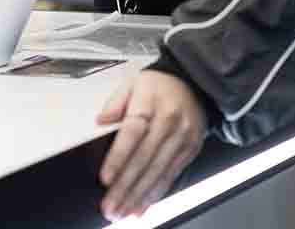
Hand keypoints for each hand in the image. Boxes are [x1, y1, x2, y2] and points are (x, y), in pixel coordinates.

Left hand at [97, 71, 207, 220]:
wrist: (194, 85)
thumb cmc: (159, 86)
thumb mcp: (134, 83)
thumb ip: (115, 101)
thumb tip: (101, 120)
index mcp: (151, 100)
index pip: (133, 131)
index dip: (119, 157)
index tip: (105, 178)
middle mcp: (169, 119)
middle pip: (144, 157)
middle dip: (125, 186)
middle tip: (109, 206)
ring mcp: (181, 136)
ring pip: (157, 171)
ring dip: (138, 196)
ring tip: (121, 211)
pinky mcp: (190, 149)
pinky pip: (171, 175)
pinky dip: (155, 194)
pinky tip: (141, 206)